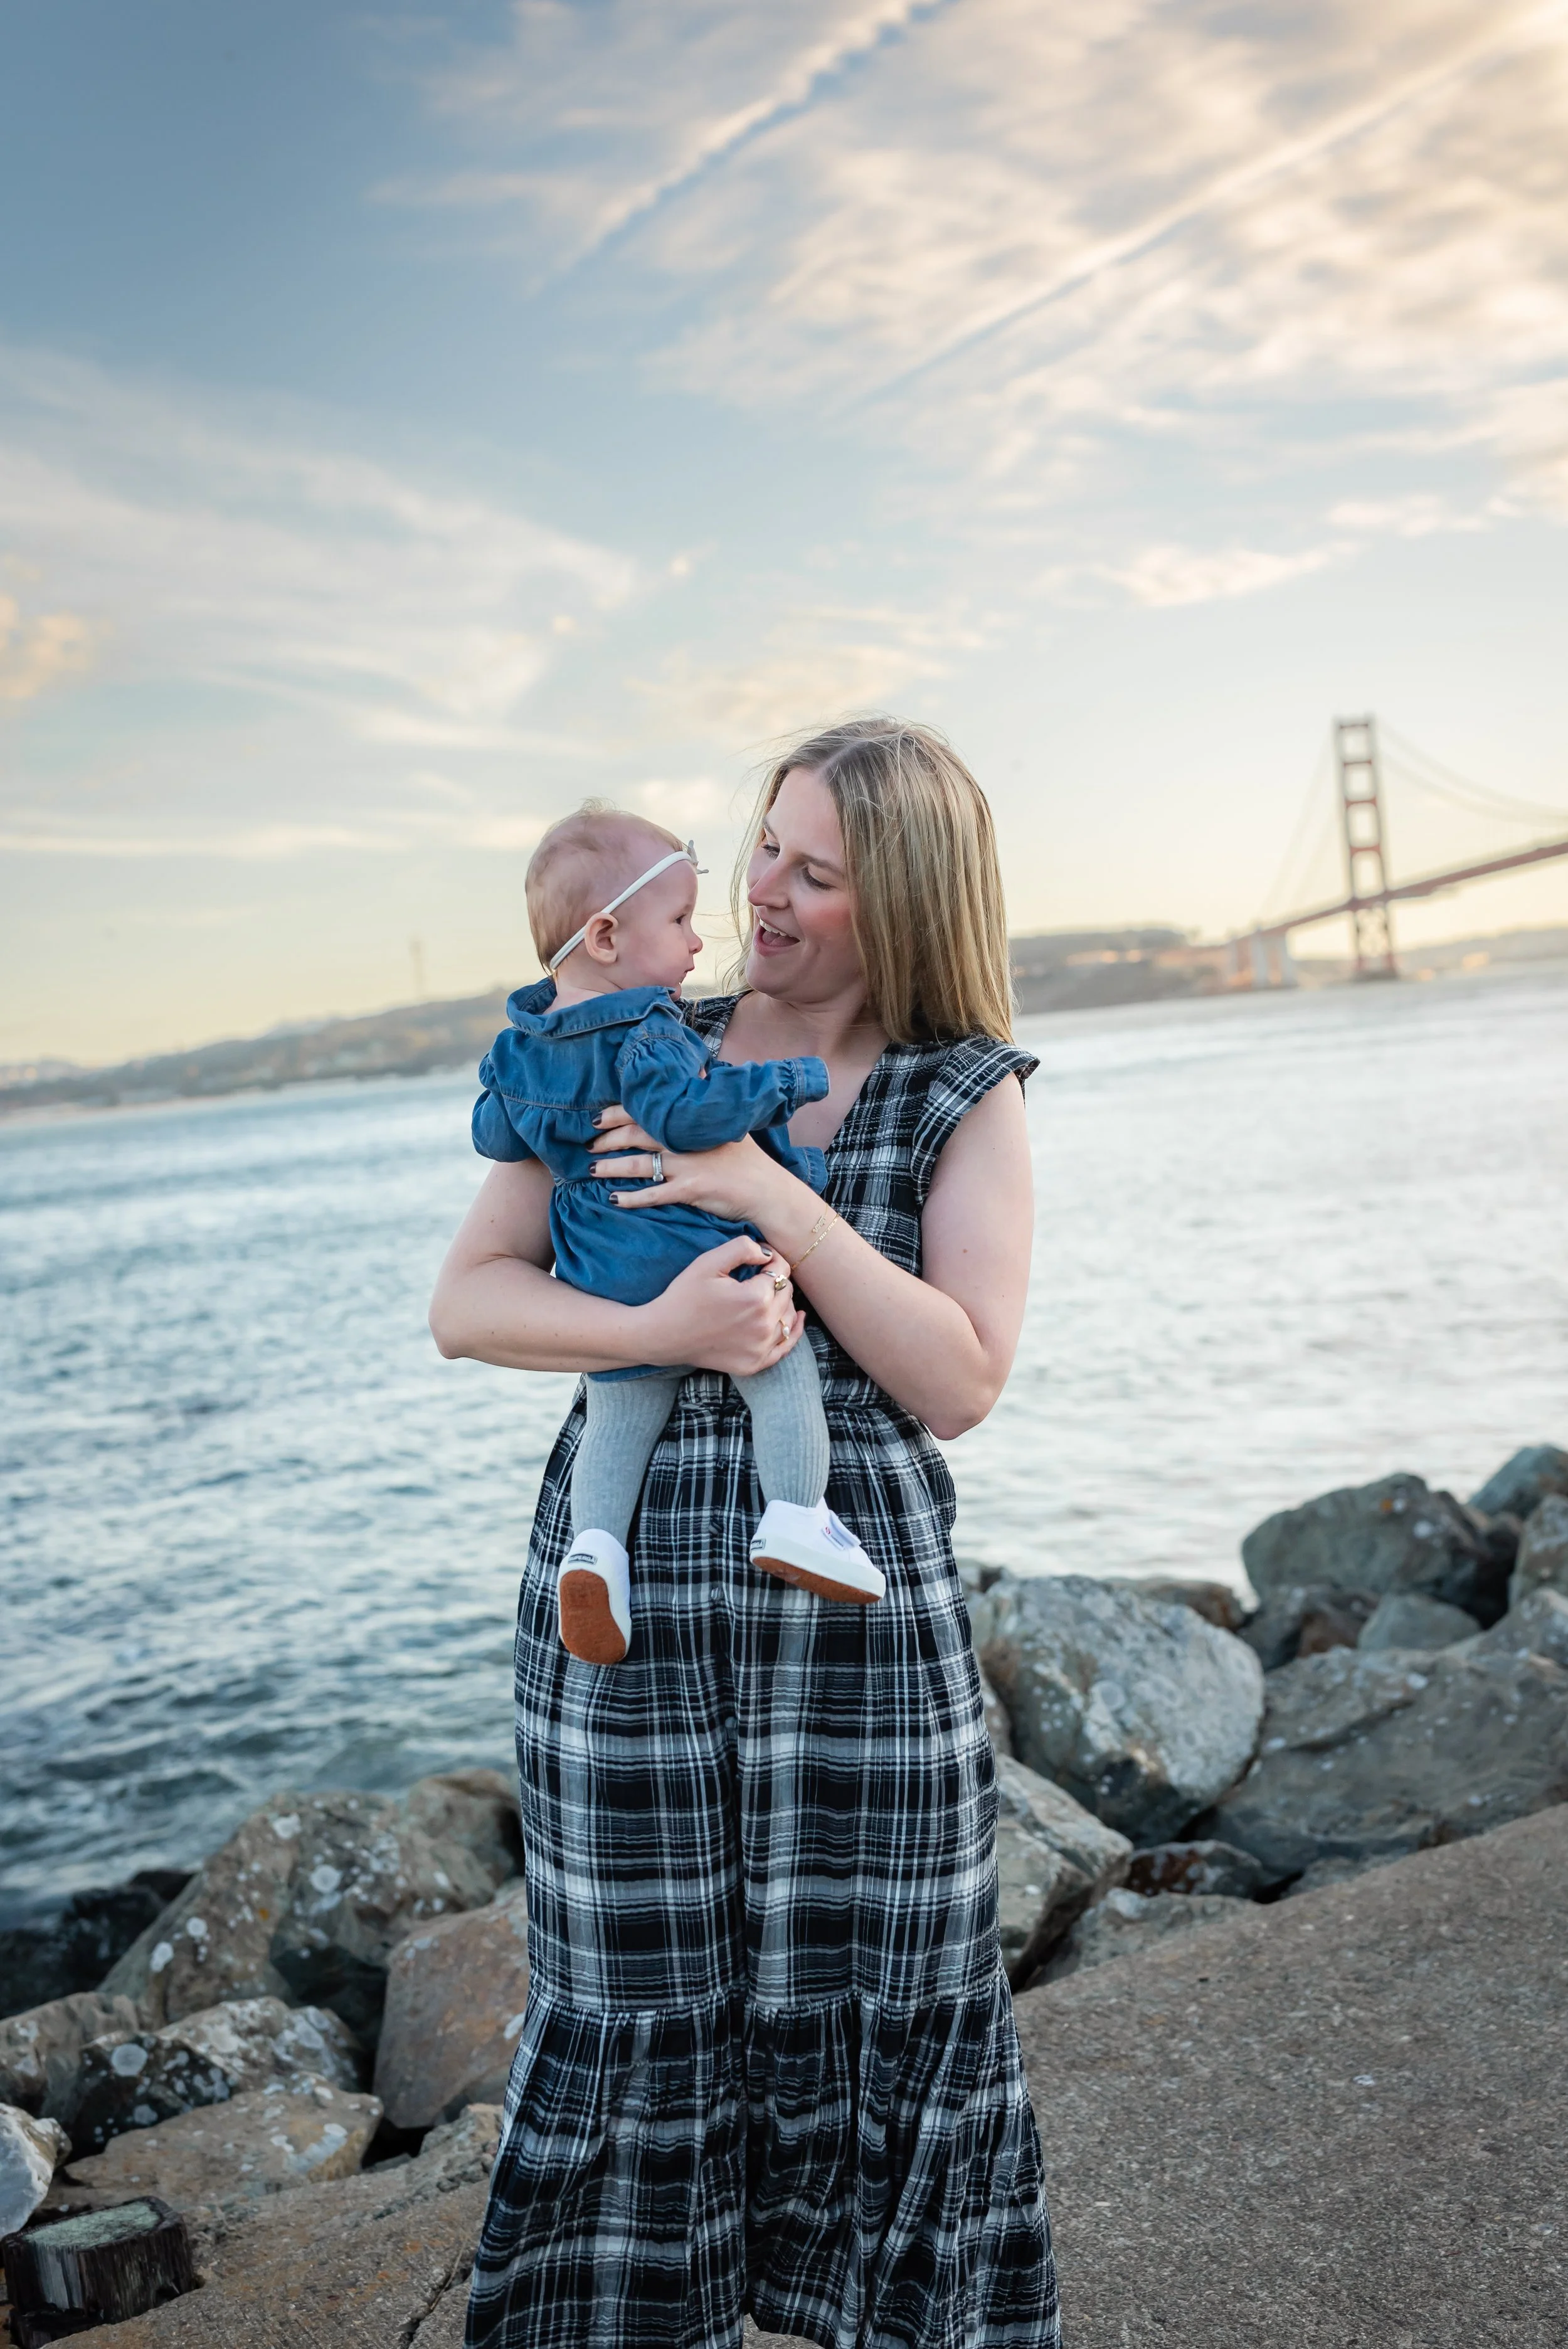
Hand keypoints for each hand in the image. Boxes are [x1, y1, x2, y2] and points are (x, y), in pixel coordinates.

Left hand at [589, 1104, 783, 1226]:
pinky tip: (614, 1200)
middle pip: (635, 1136)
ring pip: (639, 1164)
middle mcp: (684, 1141)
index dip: (618, 1114)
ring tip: (592, 1170)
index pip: (646, 1112)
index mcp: (689, 1123)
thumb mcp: (728, 1121)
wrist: (766, 1190)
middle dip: (608, 1139)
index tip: (597, 1118)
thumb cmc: (746, 1158)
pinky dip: (632, 1198)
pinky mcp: (690, 1190)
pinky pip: (654, 1194)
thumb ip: (707, 1096)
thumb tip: (698, 1068)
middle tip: (588, 1145)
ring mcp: (686, 1165)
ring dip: (611, 1167)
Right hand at [640, 1235, 803, 1376]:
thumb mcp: (708, 1262)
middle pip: (787, 1293)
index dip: (772, 1259)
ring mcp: (760, 1349)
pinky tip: (796, 1319)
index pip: (780, 1271)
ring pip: (788, 1318)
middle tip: (759, 1274)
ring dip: (783, 1302)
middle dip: (777, 1280)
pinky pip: (785, 1347)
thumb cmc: (683, 1296)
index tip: (759, 1258)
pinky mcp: (754, 1364)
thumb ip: (742, 1248)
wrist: (663, 1334)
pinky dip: (793, 1331)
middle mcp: (764, 1325)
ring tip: (769, 1293)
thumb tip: (767, 1253)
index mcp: (756, 1298)